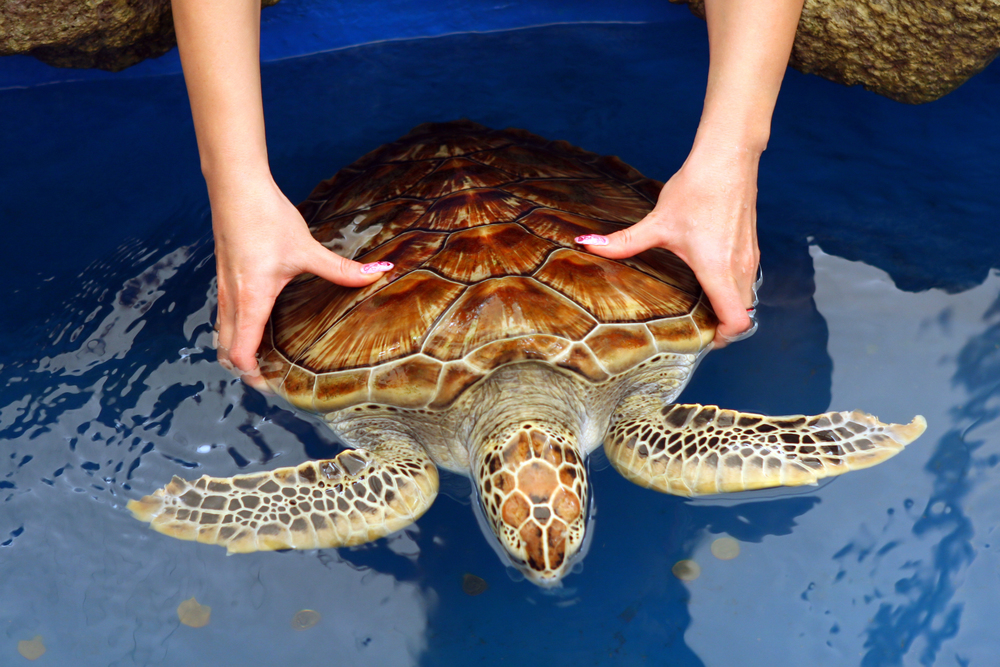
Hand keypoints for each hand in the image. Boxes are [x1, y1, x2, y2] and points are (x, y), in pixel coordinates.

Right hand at [210, 174, 389, 374]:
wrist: (234, 186)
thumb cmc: (266, 217)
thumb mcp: (306, 248)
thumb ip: (342, 268)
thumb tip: (378, 272)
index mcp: (251, 300)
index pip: (240, 353)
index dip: (252, 376)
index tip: (272, 385)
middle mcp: (232, 299)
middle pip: (225, 350)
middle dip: (244, 369)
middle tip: (271, 379)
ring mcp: (224, 287)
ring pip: (222, 332)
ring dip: (237, 350)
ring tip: (265, 359)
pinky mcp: (224, 275)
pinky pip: (224, 315)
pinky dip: (235, 330)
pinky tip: (258, 323)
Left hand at [578, 144, 759, 346]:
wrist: (728, 158)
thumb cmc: (697, 190)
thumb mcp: (657, 222)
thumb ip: (623, 242)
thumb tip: (587, 245)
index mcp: (717, 270)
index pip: (736, 321)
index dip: (724, 337)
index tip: (703, 337)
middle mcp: (740, 268)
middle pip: (743, 315)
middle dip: (723, 325)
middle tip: (696, 326)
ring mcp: (750, 257)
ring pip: (747, 297)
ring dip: (729, 306)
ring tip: (701, 306)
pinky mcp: (751, 245)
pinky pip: (748, 279)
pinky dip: (734, 288)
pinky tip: (709, 277)